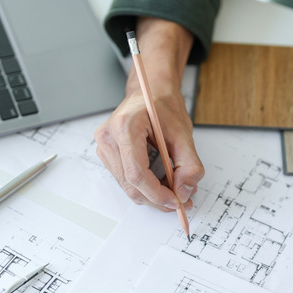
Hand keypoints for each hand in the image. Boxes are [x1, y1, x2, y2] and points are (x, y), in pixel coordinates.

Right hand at [94, 17, 204, 210]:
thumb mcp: (183, 133)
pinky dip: (145, 186)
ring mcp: (104, 145)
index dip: (157, 193)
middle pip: (130, 184)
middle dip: (157, 198)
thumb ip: (189, 164)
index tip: (176, 201)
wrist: (150, 91)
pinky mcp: (106, 152)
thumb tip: (185, 192)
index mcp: (125, 126)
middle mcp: (108, 137)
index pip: (136, 173)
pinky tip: (162, 182)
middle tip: (182, 201)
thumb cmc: (163, 106)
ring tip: (175, 189)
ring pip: (127, 185)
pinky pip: (125, 179)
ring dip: (152, 194)